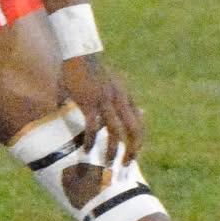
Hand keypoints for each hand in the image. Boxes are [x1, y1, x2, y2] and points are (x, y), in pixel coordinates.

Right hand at [60, 53, 144, 168]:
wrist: (79, 53)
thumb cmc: (94, 71)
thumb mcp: (111, 86)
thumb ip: (121, 101)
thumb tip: (134, 112)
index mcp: (126, 97)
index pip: (139, 124)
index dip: (138, 142)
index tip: (134, 156)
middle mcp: (120, 100)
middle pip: (134, 131)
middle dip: (132, 150)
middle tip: (126, 167)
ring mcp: (106, 101)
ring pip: (115, 132)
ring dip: (113, 150)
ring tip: (107, 164)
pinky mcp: (90, 102)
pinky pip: (93, 126)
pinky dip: (91, 140)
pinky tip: (86, 149)